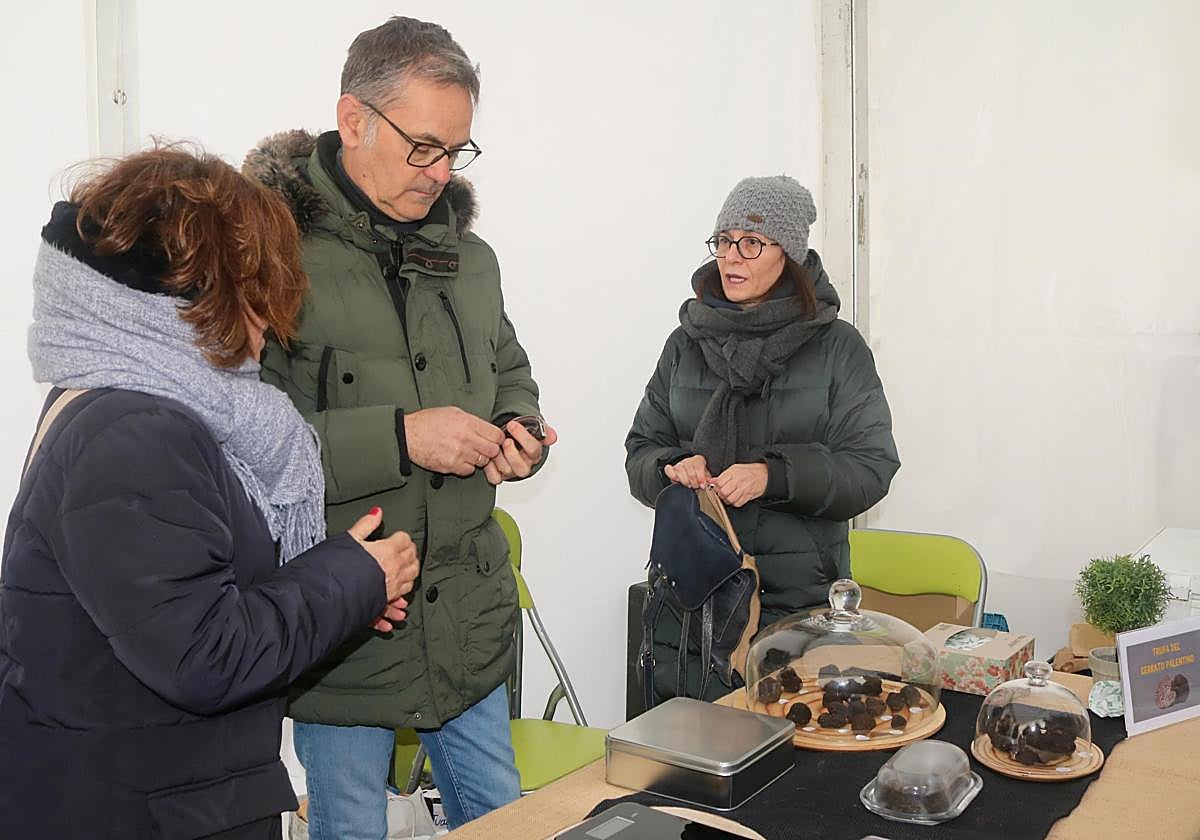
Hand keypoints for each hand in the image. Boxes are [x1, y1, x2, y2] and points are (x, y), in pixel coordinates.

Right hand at [347, 507, 419, 630]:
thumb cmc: (336, 568)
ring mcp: (392, 586)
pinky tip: (400, 589)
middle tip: (404, 548)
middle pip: (412, 556)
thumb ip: (366, 525)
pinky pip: (403, 593)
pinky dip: (404, 589)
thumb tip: (377, 512)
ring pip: (412, 575)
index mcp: (386, 551)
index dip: (400, 536)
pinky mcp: (387, 600)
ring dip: (410, 569)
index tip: (397, 537)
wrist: (328, 595)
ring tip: (406, 565)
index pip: (404, 539)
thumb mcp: (349, 539)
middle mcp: (393, 569)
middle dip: (409, 550)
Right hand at [405, 406, 504, 476]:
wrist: (408, 435)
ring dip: (478, 459)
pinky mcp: (451, 466)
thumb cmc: (427, 423)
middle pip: (493, 450)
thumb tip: (485, 428)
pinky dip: (467, 467)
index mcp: (467, 423)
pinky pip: (469, 470)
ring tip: (469, 453)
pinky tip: (460, 460)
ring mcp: (459, 453)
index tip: (494, 440)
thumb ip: (472, 421)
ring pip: (482, 461)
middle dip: (490, 450)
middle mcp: (465, 438)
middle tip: (484, 448)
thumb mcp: (453, 412)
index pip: (496, 435)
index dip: (498, 439)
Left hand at [482, 420, 557, 484]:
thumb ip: (544, 431)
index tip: (512, 425)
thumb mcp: (534, 429)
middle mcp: (524, 464)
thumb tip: (552, 437)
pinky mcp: (500, 476)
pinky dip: (490, 469)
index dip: (523, 437)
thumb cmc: (521, 436)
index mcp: (534, 454)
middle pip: (521, 467)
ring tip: (495, 447)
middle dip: (512, 453)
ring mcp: (512, 471)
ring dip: (499, 458)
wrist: (510, 440)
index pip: (533, 449)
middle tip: (505, 440)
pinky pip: (495, 478)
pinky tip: (489, 458)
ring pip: (508, 471)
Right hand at [663, 454, 710, 488]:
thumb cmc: (698, 475)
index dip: (701, 477)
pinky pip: (668, 469)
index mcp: (698, 460)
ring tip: (688, 485)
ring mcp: (679, 464)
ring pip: (680, 469)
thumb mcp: (706, 475)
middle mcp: (688, 461)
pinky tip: (676, 479)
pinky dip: (671, 475)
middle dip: (693, 480)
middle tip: (695, 486)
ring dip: (684, 480)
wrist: (690, 472)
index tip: (702, 485)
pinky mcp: (671, 469)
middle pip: (689, 469)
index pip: (698, 465)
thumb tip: (709, 482)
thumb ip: (707, 478)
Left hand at [712, 463, 768, 507]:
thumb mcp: (735, 468)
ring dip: (726, 499)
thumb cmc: (749, 471)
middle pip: (723, 492)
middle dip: (720, 494)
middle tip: (722, 492)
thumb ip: (723, 475)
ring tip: (728, 496)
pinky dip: (734, 503)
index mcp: (733, 472)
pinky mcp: (748, 496)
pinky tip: (734, 498)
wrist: (764, 474)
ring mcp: (744, 489)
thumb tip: (712, 481)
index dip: (716, 486)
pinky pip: (737, 503)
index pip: (719, 482)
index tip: (717, 487)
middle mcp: (739, 481)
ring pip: (729, 499)